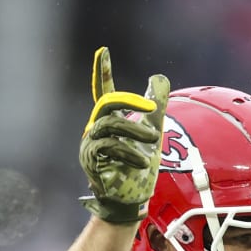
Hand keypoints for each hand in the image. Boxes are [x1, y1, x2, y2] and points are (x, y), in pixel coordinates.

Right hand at [78, 47, 169, 224]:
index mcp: (110, 121)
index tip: (103, 51)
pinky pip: (110, 147)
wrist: (131, 199)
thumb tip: (159, 77)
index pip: (104, 92)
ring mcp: (91, 144)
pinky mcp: (92, 160)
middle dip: (129, 102)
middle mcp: (96, 129)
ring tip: (153, 140)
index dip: (102, 72)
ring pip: (110, 124)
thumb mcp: (151, 132)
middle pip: (107, 104)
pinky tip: (143, 161)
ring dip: (135, 130)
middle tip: (151, 108)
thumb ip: (155, 107)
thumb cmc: (138, 168)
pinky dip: (129, 152)